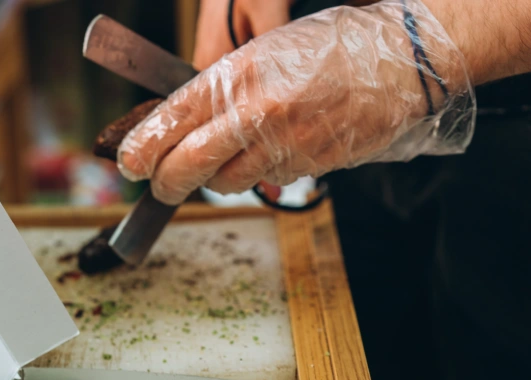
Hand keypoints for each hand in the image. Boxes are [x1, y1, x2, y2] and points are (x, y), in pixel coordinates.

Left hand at [118, 0, 474, 204]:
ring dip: (212, 180)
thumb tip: (187, 120)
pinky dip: (253, 174)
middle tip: (158, 184)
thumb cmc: (332, 45)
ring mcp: (283, 144)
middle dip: (166, 181)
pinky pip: (265, 179)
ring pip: (226, 182)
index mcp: (238, 75)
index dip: (143, 146)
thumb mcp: (265, 51)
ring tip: (216, 163)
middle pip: (190, 165)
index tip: (129, 162)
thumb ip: (223, 86)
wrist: (401, 60)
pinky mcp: (308, 166)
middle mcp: (256, 113)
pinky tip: (262, 154)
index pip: (172, 118)